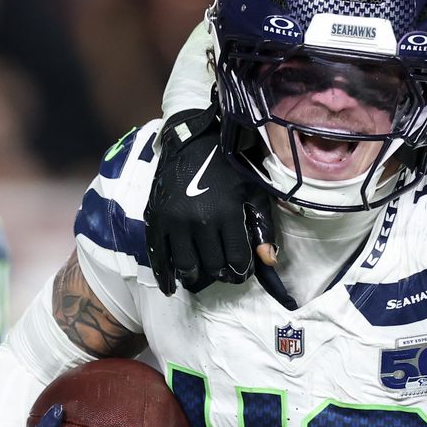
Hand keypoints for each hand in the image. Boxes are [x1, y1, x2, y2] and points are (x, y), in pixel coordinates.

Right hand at [145, 108, 277, 295]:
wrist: (192, 140)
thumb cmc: (230, 165)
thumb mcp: (254, 191)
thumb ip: (264, 227)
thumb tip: (269, 262)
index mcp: (227, 213)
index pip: (238, 260)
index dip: (243, 270)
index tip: (243, 270)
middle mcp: (199, 221)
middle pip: (212, 266)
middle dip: (222, 272)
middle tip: (225, 270)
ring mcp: (174, 221)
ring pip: (186, 265)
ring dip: (197, 276)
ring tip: (203, 274)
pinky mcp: (156, 219)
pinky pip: (158, 256)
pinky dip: (164, 275)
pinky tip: (170, 287)